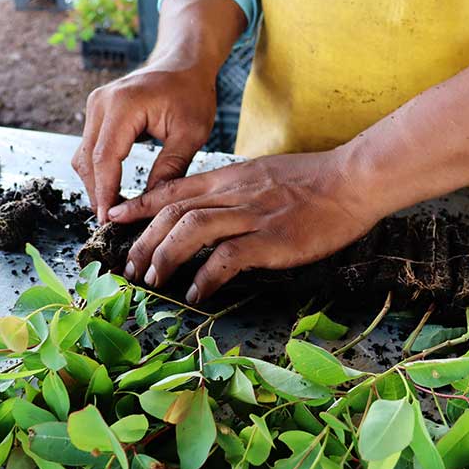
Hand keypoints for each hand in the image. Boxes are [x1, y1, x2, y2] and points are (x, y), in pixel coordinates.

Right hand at [72, 63, 216, 222]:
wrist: (183, 63)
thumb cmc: (192, 94)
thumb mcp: (191, 133)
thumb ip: (171, 167)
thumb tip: (151, 203)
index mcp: (124, 105)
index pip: (105, 158)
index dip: (105, 193)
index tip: (109, 220)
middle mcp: (101, 102)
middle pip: (88, 160)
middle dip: (98, 194)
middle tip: (112, 223)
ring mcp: (95, 105)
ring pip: (84, 156)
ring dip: (96, 185)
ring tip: (115, 211)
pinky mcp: (97, 111)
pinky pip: (90, 148)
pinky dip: (99, 171)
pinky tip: (113, 191)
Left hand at [107, 149, 381, 302]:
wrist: (352, 180)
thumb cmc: (316, 181)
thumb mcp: (266, 174)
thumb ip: (237, 190)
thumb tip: (214, 209)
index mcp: (231, 177)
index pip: (175, 188)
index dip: (140, 204)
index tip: (116, 219)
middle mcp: (234, 193)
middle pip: (173, 211)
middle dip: (144, 239)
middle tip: (130, 266)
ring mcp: (252, 216)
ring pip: (191, 230)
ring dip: (165, 256)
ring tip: (153, 280)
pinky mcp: (271, 240)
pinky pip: (227, 258)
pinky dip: (206, 276)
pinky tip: (196, 293)